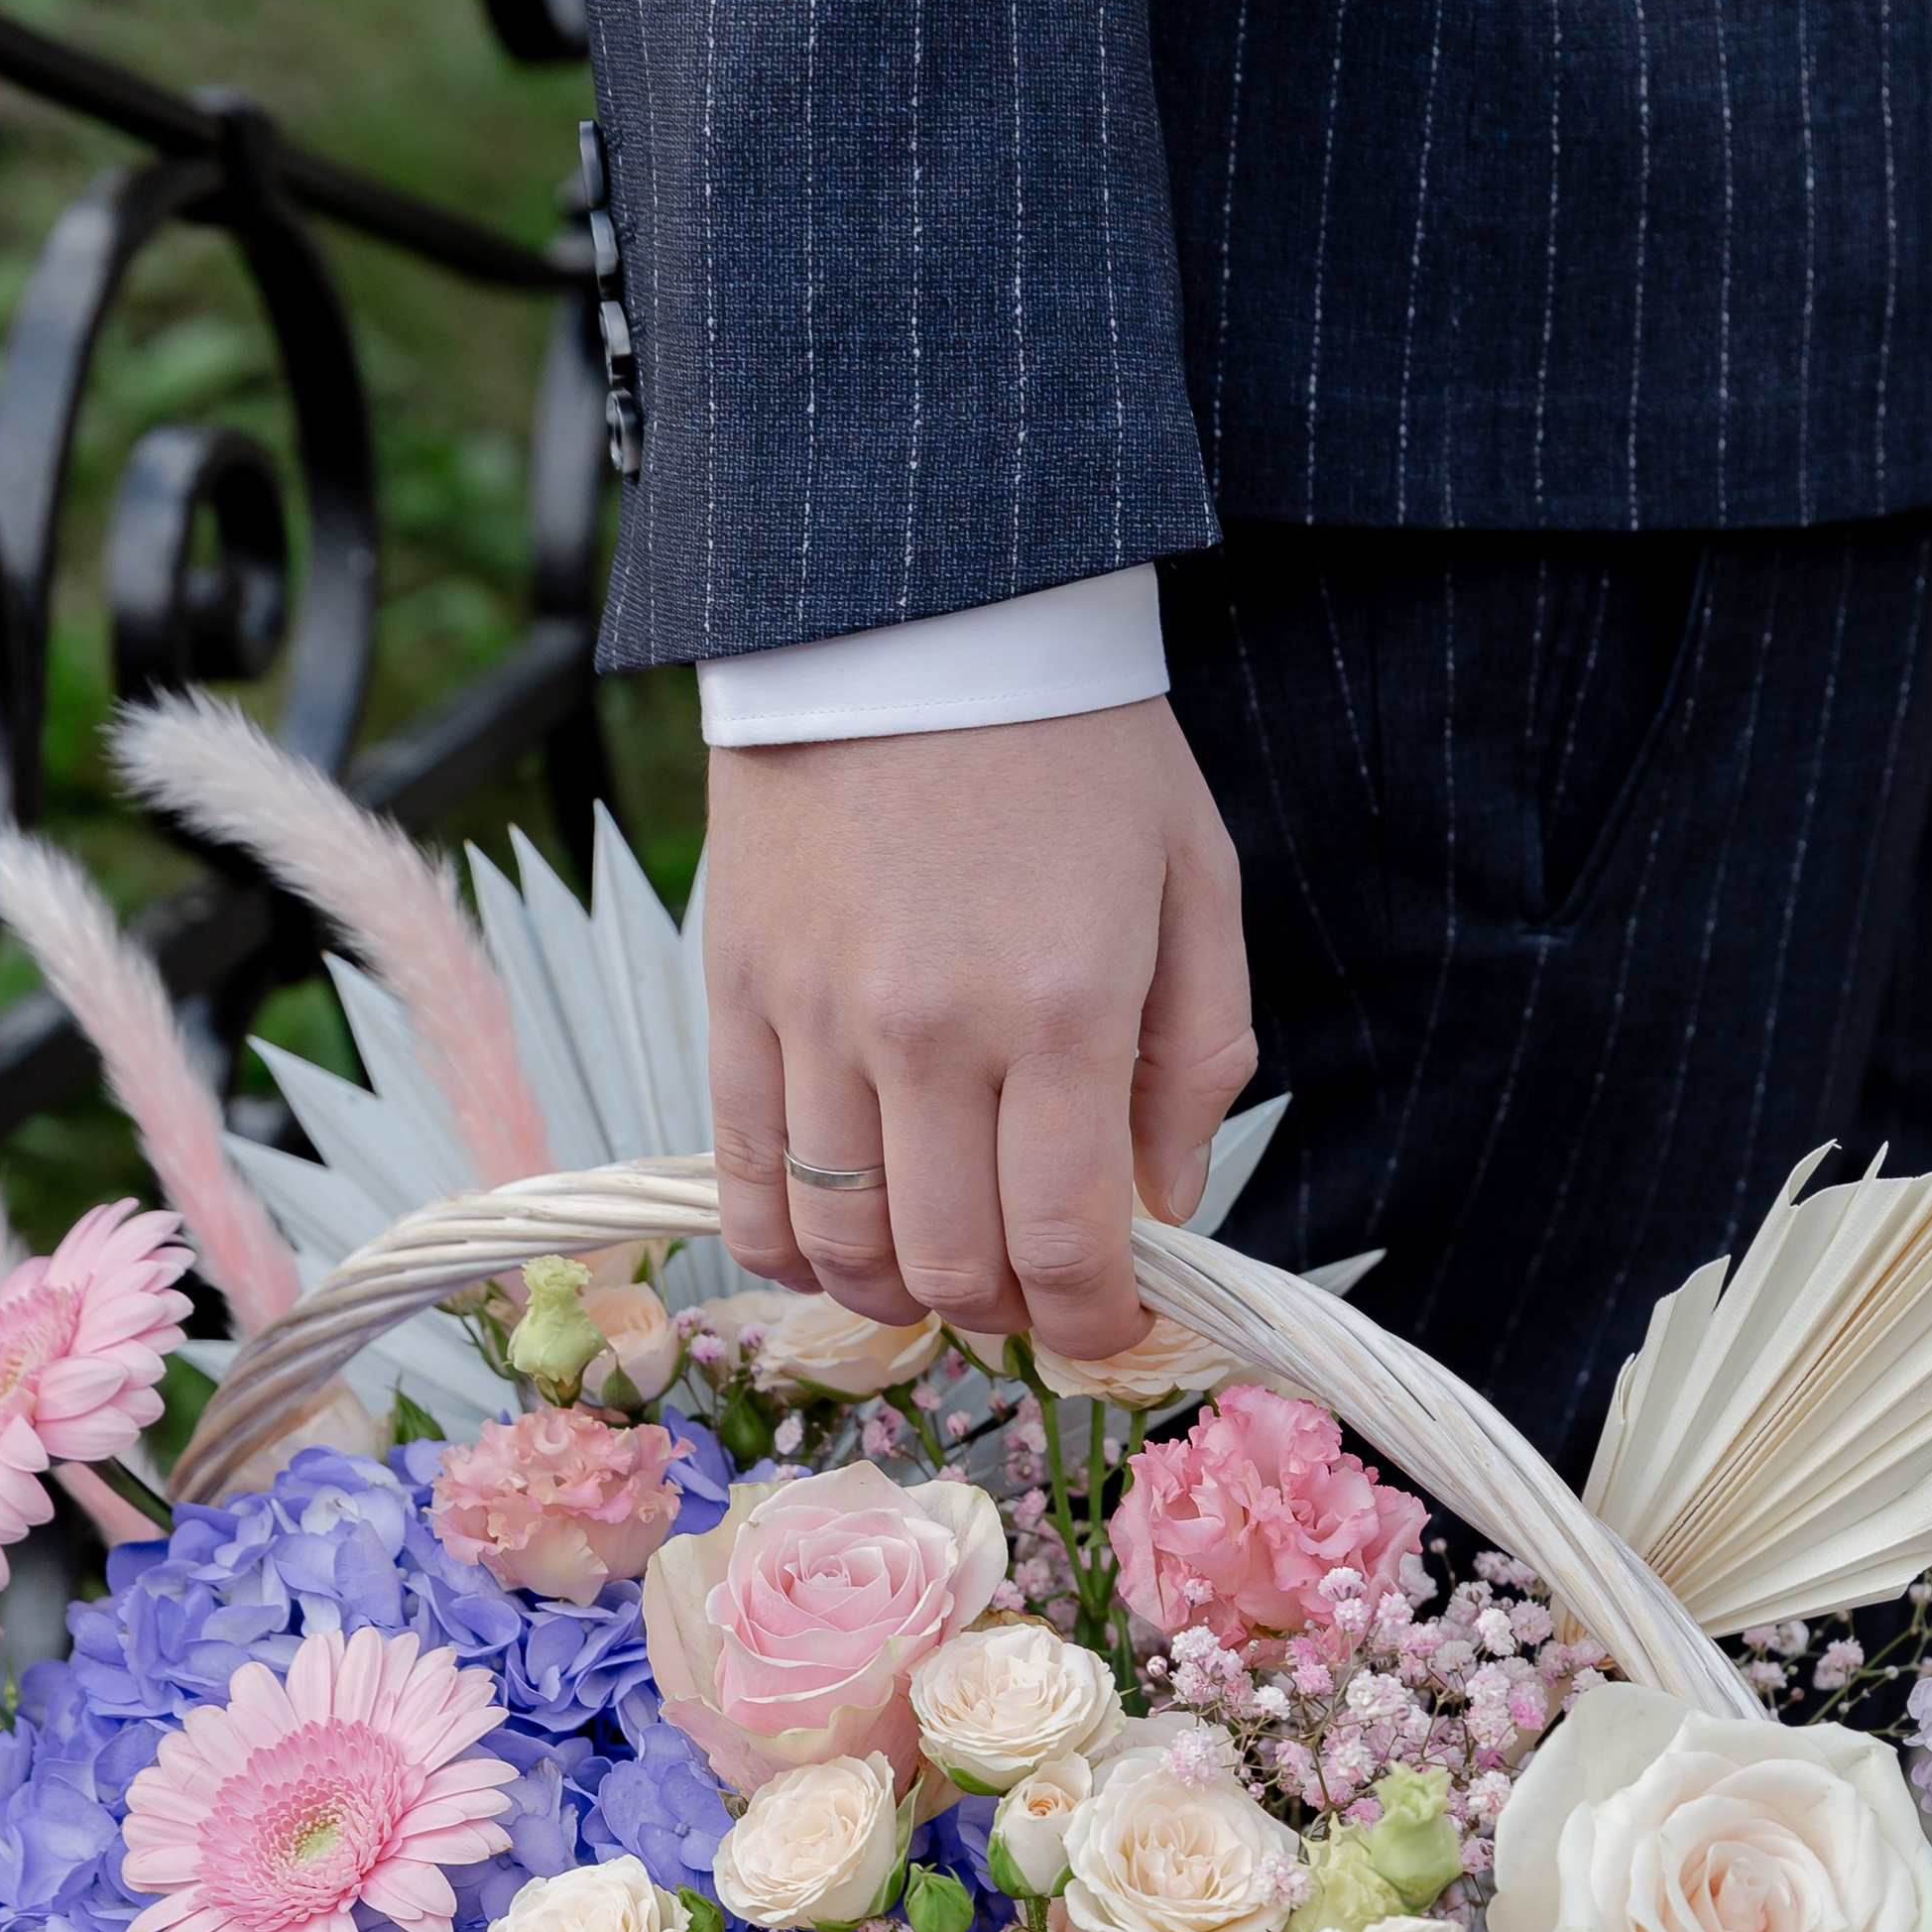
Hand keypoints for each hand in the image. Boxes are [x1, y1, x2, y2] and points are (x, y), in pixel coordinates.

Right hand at [704, 697, 1255, 1357]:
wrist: (914, 604)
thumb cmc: (1075, 744)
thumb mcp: (1195, 879)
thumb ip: (1195, 1057)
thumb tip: (1164, 1207)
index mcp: (1062, 1009)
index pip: (1065, 1244)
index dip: (1092, 1325)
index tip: (1109, 1327)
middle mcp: (931, 1032)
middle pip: (948, 1267)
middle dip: (1003, 1311)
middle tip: (1031, 1287)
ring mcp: (817, 1018)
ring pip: (841, 1245)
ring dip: (897, 1293)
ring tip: (939, 1267)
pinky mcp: (735, 992)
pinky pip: (744, 1177)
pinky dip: (788, 1248)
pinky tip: (834, 1248)